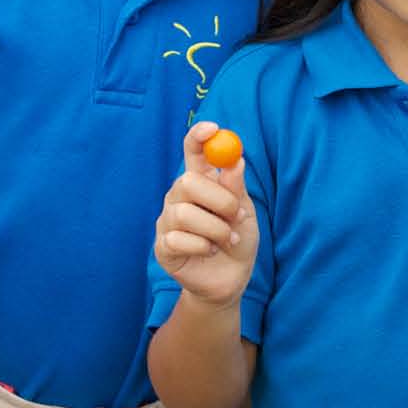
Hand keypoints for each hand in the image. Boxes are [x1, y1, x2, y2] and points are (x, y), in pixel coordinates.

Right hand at [155, 121, 257, 307]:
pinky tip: (209, 252)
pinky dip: (203, 247)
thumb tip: (236, 160)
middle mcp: (179, 197)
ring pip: (185, 213)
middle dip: (217, 198)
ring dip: (215, 229)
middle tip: (235, 213)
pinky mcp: (162, 247)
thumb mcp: (245, 213)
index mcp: (200, 183)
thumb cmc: (237, 241)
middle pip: (186, 181)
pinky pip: (179, 239)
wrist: (231, 280)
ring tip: (227, 240)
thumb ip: (236, 189)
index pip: (192, 151)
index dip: (198, 137)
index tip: (212, 128)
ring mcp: (167, 222)